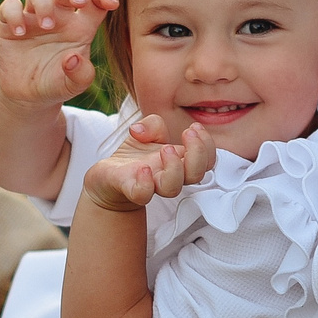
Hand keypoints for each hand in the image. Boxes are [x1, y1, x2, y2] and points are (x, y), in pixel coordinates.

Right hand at [0, 0, 118, 108]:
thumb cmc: (58, 84)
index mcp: (82, 26)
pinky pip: (10, 5)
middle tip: (77, 2)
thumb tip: (73, 58)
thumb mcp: (74, 86)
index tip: (111, 3)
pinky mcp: (10, 22)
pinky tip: (19, 33)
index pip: (96, 1)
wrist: (29, 96)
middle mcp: (60, 15)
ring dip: (43, 3)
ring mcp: (34, 16)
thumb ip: (81, 75)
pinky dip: (14, 14)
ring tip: (46, 25)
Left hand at [80, 114, 214, 212]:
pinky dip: (145, 184)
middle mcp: (169, 175)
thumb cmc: (134, 156)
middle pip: (196, 175)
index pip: (206, 160)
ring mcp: (151, 184)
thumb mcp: (145, 131)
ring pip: (172, 188)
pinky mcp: (130, 189)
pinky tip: (143, 169)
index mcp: (179, 161)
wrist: (110, 177)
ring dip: (174, 166)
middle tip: (188, 133)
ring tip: (165, 148)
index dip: (208, 145)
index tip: (195, 128)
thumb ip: (152, 123)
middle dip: (198, 153)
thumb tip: (142, 129)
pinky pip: (142, 194)